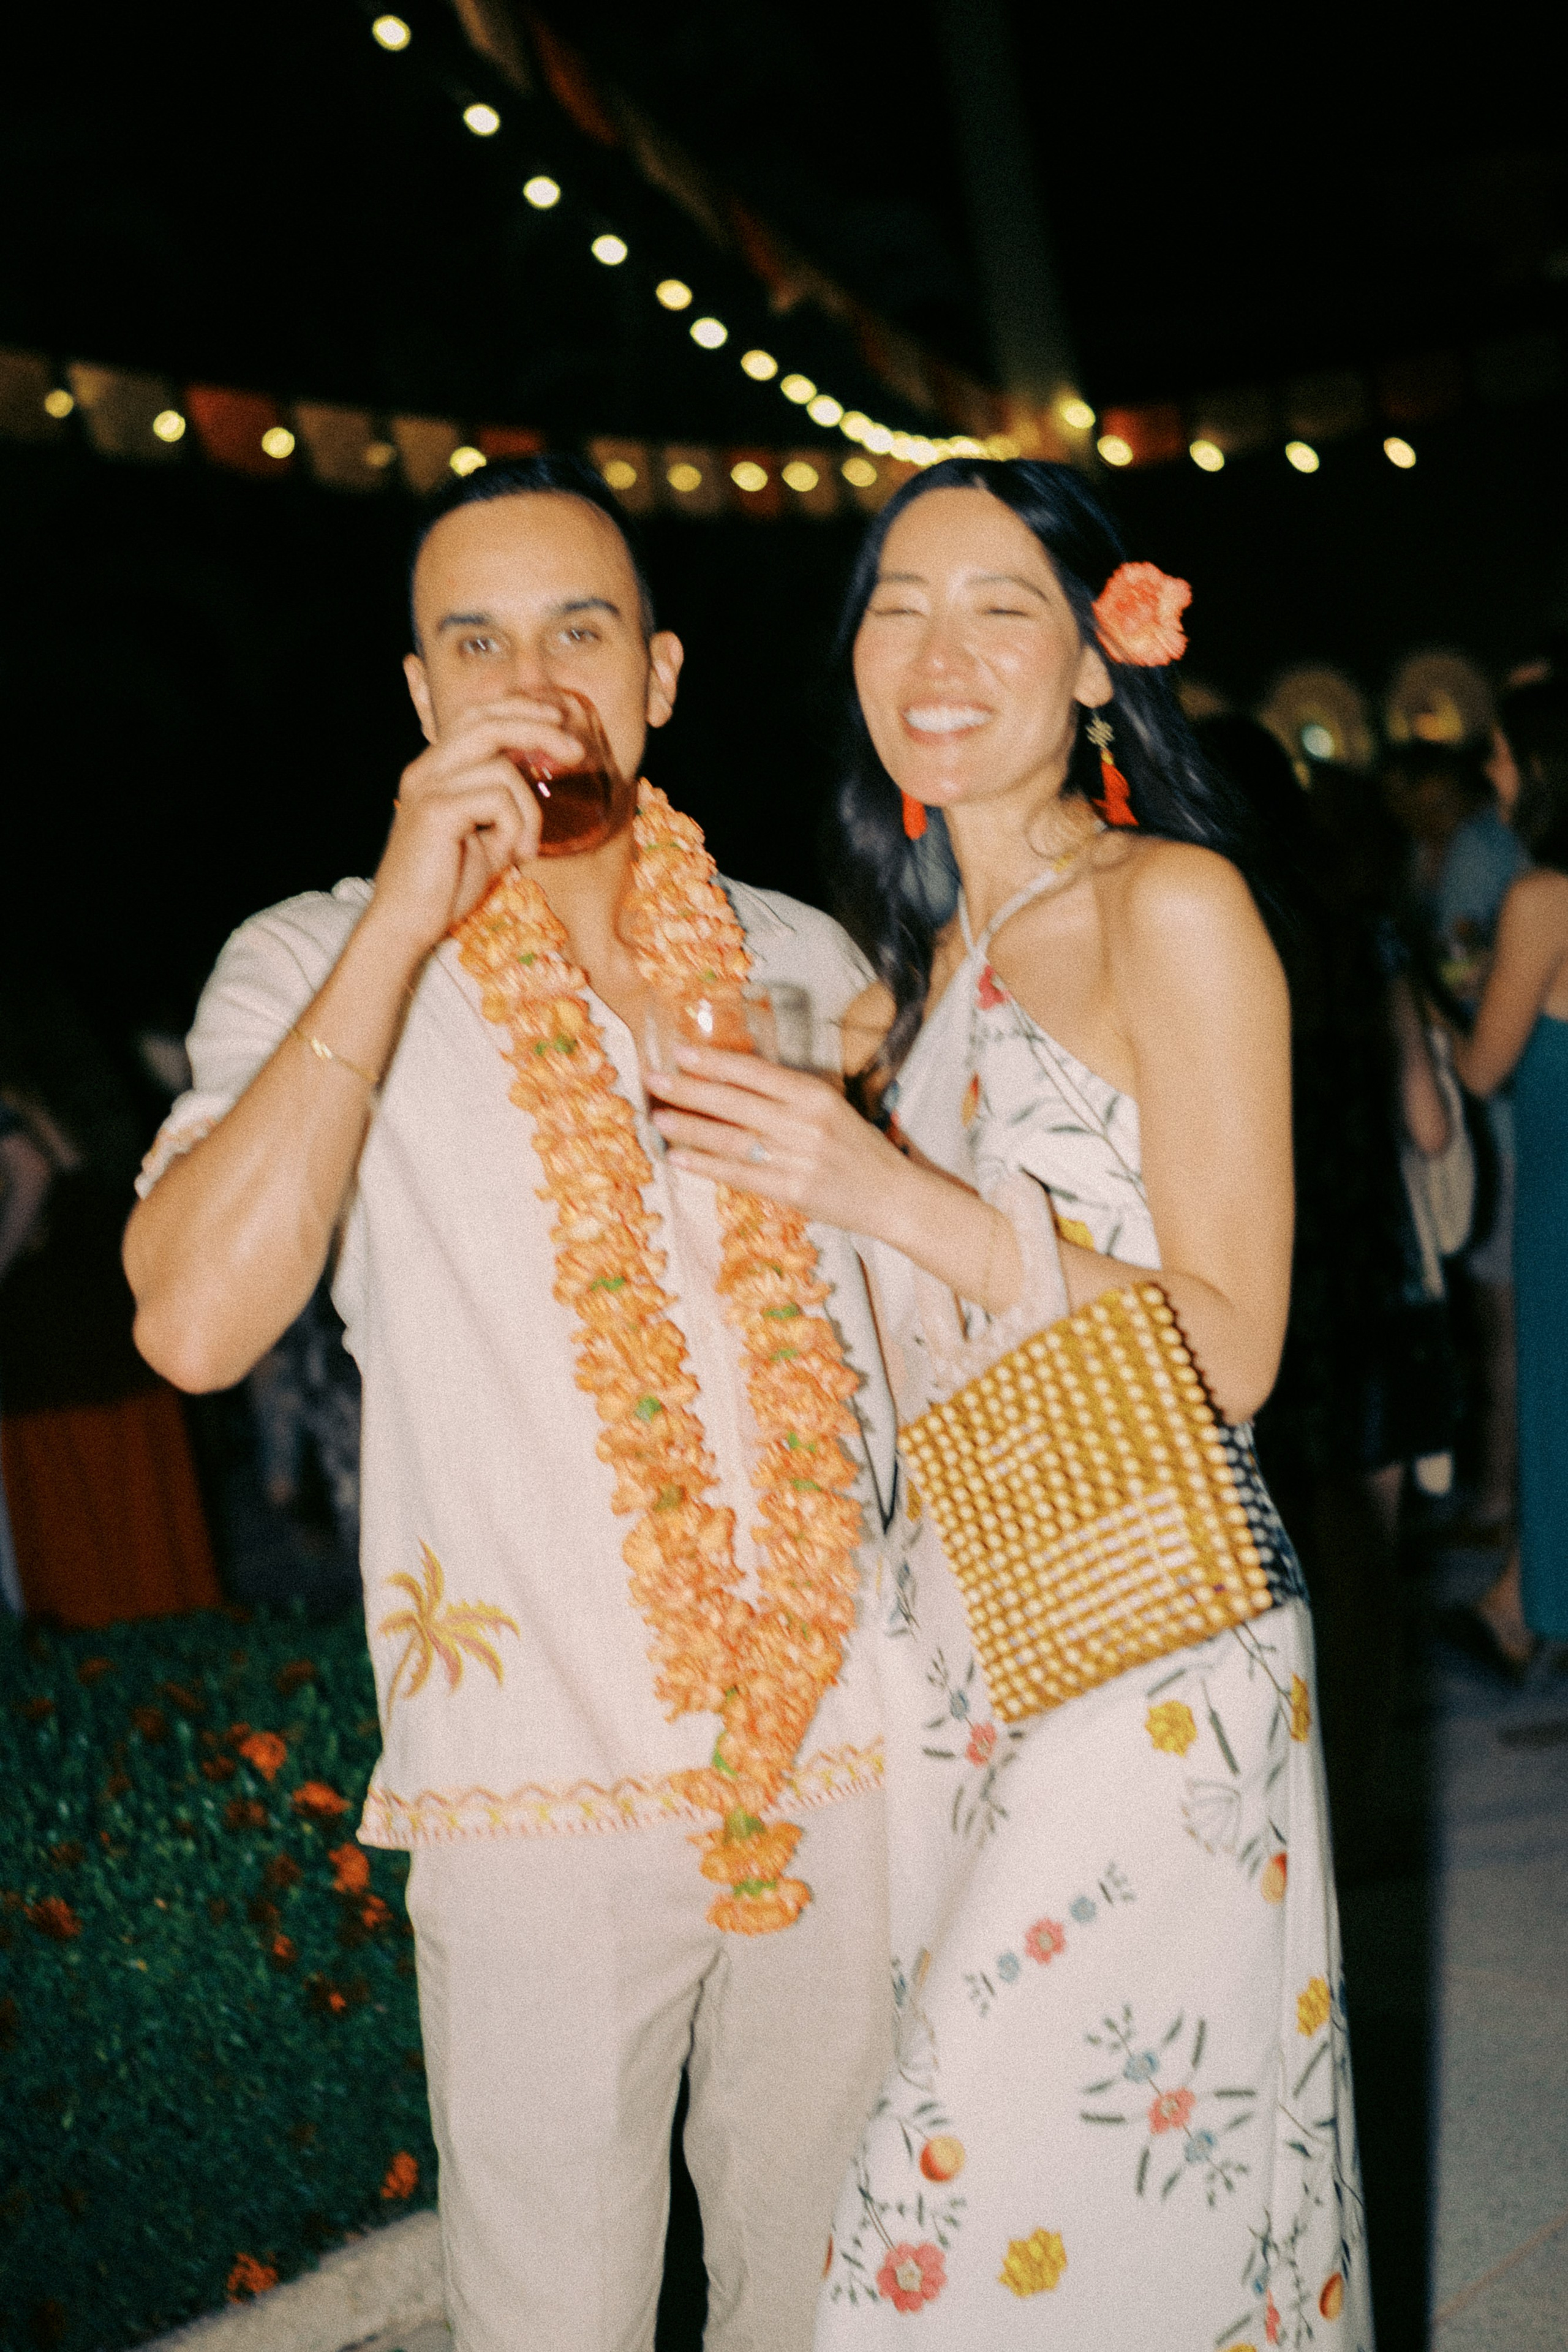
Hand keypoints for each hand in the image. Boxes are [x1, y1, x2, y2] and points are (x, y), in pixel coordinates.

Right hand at [368, 698, 588, 958]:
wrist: (405, 924)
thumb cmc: (445, 887)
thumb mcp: (484, 837)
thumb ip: (504, 806)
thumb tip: (539, 786)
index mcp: (434, 770)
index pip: (475, 716)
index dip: (518, 710)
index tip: (556, 719)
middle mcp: (426, 770)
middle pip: (487, 722)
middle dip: (538, 729)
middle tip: (576, 750)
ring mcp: (428, 787)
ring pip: (501, 767)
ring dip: (529, 809)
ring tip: (526, 847)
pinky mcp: (436, 811)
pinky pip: (498, 800)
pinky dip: (516, 827)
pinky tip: (511, 855)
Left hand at [646, 1046, 908, 1234]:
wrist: (893, 1195)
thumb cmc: (859, 1149)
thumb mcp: (831, 1109)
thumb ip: (789, 1097)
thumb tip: (731, 1084)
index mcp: (815, 1095)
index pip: (754, 1071)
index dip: (713, 1061)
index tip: (680, 1052)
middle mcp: (804, 1122)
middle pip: (734, 1101)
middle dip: (689, 1089)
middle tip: (653, 1079)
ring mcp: (796, 1157)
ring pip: (730, 1137)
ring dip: (689, 1127)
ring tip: (658, 1118)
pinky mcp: (791, 1190)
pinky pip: (737, 1174)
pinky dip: (704, 1165)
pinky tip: (678, 1157)